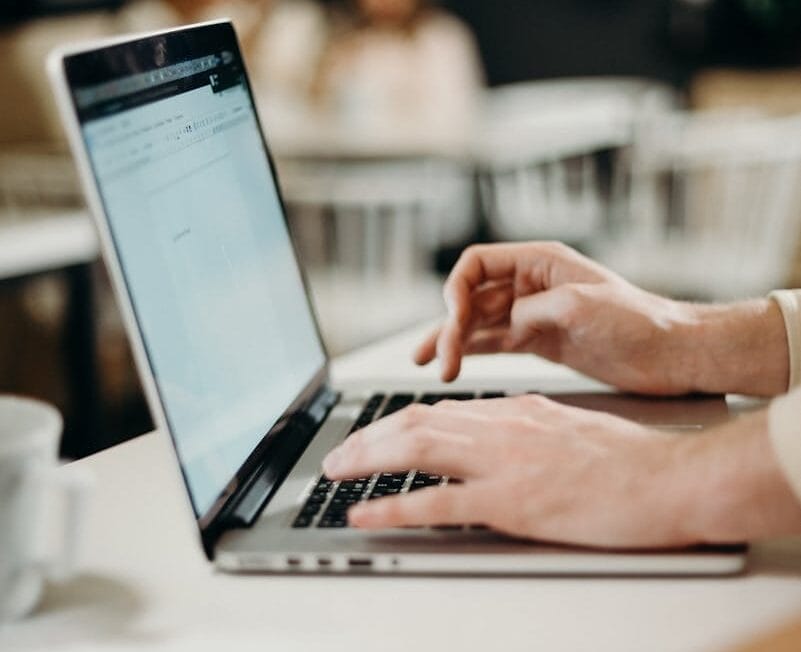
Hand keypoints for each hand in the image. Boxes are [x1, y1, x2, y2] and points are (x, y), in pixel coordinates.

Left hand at [322, 396, 800, 546]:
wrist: (668, 477)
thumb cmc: (628, 458)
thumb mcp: (567, 425)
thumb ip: (524, 426)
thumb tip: (491, 432)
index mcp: (514, 409)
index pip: (439, 410)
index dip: (395, 422)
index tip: (373, 434)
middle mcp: (500, 426)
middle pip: (414, 422)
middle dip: (367, 437)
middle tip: (338, 455)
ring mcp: (502, 462)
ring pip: (415, 450)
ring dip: (366, 459)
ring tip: (335, 471)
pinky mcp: (511, 502)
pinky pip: (437, 504)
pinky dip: (393, 507)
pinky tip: (365, 514)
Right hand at [416, 242, 788, 396]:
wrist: (672, 354)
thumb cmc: (640, 320)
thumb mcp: (582, 305)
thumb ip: (533, 310)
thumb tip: (504, 325)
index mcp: (539, 262)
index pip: (477, 264)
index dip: (456, 287)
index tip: (453, 317)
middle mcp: (530, 285)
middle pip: (472, 297)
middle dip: (451, 325)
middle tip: (440, 358)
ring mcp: (532, 315)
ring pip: (478, 323)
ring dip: (453, 342)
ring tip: (430, 365)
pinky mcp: (538, 342)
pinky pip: (494, 343)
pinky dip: (471, 352)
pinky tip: (452, 364)